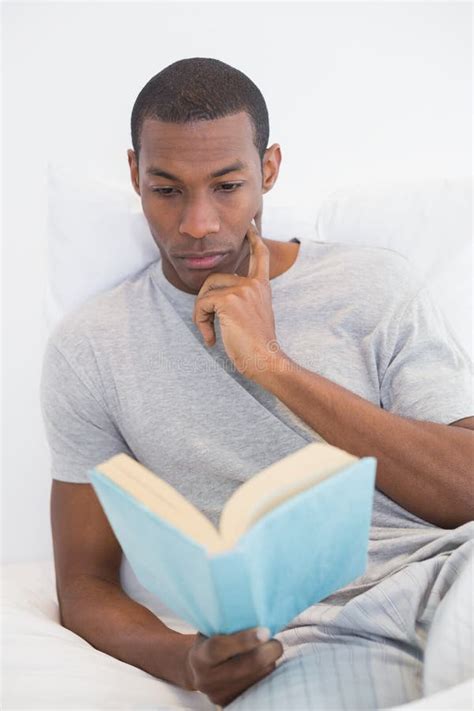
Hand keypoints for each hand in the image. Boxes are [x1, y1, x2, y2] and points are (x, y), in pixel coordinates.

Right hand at [184, 626, 282, 706]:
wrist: (199, 671)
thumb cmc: (209, 640)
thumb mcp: (211, 629)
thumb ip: (227, 624)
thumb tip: (256, 612)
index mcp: (200, 656)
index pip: (220, 648)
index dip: (243, 640)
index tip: (265, 631)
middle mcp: (207, 679)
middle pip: (245, 666)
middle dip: (267, 652)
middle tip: (276, 641)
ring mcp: (219, 695)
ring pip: (257, 677)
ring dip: (269, 661)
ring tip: (268, 648)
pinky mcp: (231, 703)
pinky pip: (258, 686)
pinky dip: (265, 672)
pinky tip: (264, 662)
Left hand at [192, 221, 283, 378]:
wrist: (265, 360)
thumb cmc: (257, 347)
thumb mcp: (254, 317)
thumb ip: (243, 302)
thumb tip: (215, 298)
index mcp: (262, 288)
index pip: (260, 257)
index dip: (254, 240)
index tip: (251, 228)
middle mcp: (253, 284)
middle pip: (214, 279)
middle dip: (205, 302)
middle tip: (209, 326)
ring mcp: (242, 290)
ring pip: (205, 292)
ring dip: (201, 315)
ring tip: (211, 333)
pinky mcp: (229, 300)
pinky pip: (201, 304)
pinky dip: (200, 322)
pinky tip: (211, 338)